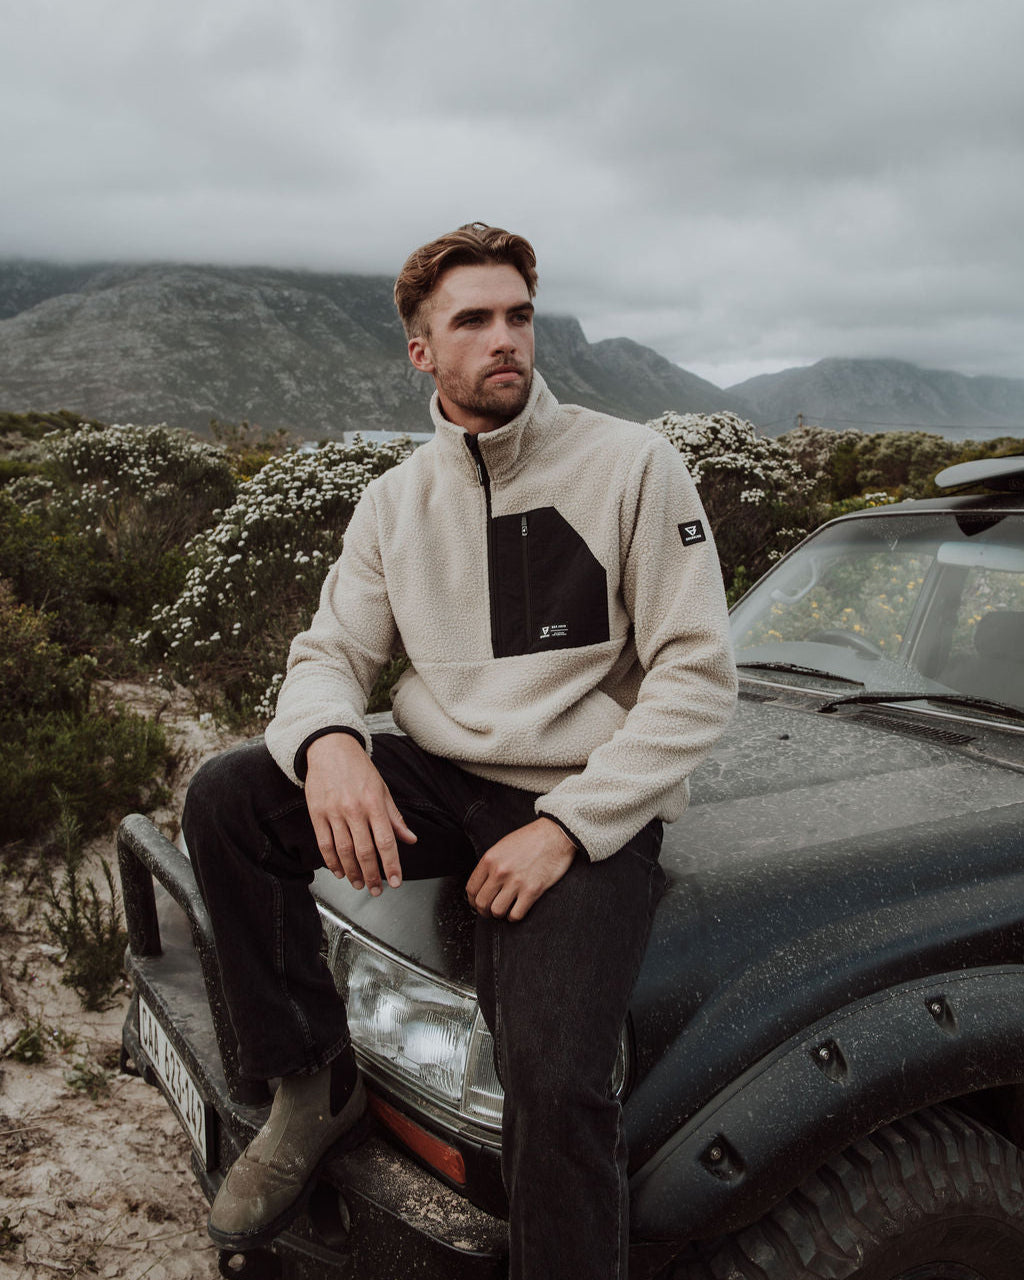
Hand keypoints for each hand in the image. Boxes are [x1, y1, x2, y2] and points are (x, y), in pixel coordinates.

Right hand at [304, 733, 416, 893]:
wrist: (329, 747)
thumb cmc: (358, 768)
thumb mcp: (382, 789)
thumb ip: (394, 817)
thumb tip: (410, 839)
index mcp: (374, 803)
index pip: (386, 841)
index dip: (391, 865)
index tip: (395, 881)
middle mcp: (354, 809)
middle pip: (364, 851)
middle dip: (372, 876)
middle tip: (376, 890)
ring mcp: (334, 812)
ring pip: (344, 851)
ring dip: (353, 873)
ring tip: (359, 884)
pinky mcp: (317, 813)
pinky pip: (325, 844)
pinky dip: (332, 862)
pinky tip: (340, 871)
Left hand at [466, 818, 576, 921]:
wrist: (555, 834)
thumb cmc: (531, 839)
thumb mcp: (503, 846)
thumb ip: (491, 864)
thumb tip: (483, 884)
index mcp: (490, 859)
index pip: (471, 889)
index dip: (473, 900)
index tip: (478, 903)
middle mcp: (500, 871)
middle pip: (482, 903)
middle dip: (484, 911)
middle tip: (490, 911)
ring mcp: (516, 882)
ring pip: (497, 911)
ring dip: (500, 915)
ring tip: (505, 910)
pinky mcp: (532, 890)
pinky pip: (516, 914)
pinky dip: (514, 916)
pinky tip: (517, 910)